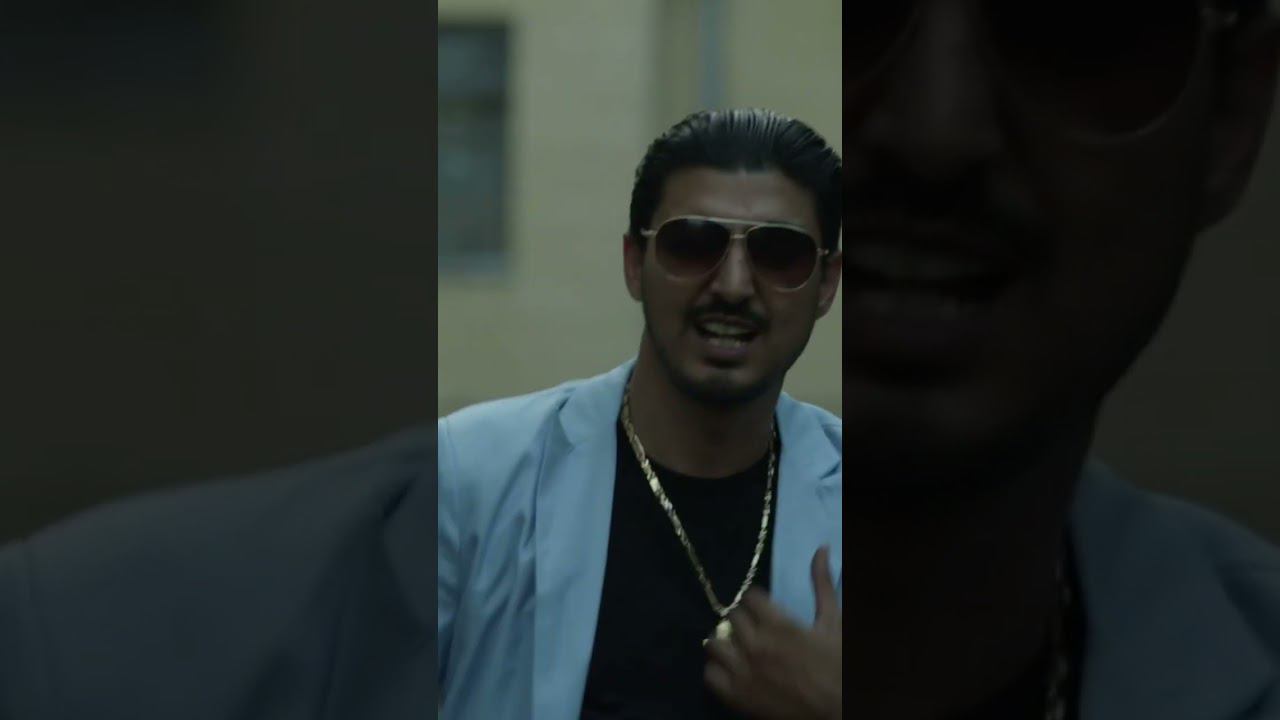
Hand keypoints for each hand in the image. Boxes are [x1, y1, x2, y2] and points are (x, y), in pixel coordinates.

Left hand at [704, 546, 841, 719]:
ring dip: (725, 641)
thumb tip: (821, 548)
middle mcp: (755, 645)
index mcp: (778, 624)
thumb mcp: (833, 621)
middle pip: (732, 618)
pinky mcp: (737, 697)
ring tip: (739, 647)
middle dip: (743, 620)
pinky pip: (710, 675)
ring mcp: (743, 672)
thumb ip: (822, 584)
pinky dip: (717, 669)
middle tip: (755, 629)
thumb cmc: (837, 664)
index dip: (757, 602)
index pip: (749, 598)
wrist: (837, 709)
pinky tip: (732, 669)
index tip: (764, 610)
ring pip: (714, 643)